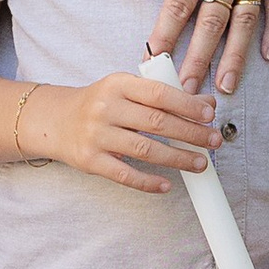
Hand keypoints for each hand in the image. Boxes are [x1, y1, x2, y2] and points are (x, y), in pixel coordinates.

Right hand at [33, 65, 220, 196]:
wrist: (55, 120)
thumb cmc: (99, 104)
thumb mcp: (127, 91)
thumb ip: (164, 95)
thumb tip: (206, 104)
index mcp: (117, 84)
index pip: (159, 93)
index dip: (187, 105)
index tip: (209, 115)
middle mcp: (105, 108)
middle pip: (157, 123)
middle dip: (191, 133)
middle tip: (213, 141)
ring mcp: (96, 135)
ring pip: (145, 150)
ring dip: (177, 158)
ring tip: (200, 163)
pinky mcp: (90, 161)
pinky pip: (125, 175)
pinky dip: (148, 182)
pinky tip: (167, 185)